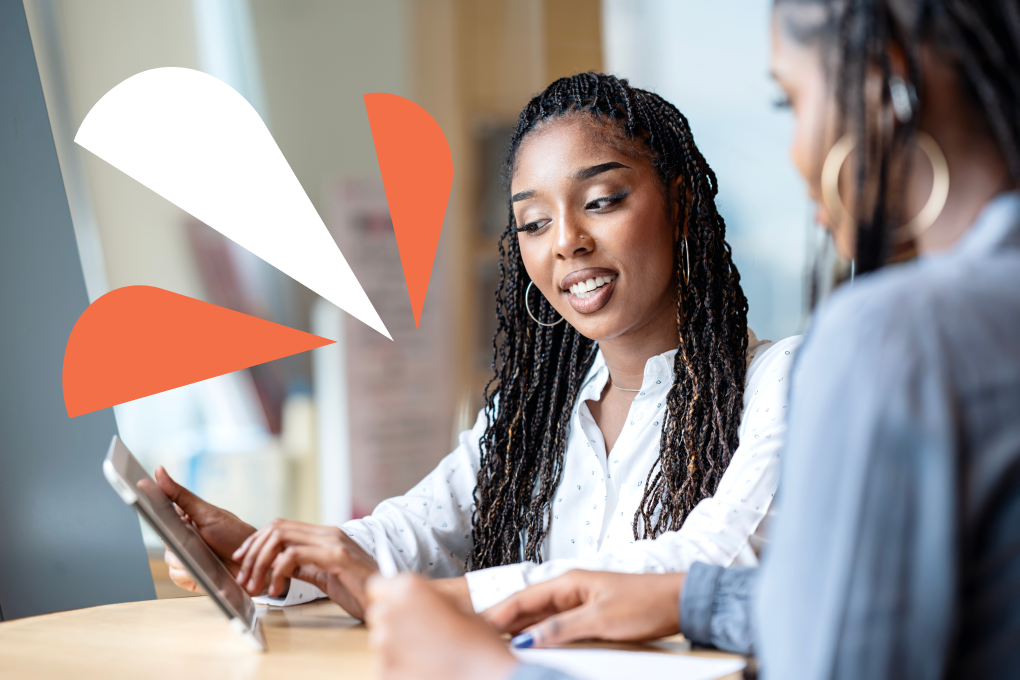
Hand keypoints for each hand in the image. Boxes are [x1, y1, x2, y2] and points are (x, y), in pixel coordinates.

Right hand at [155, 466, 255, 591]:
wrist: (254, 562)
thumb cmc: (234, 533)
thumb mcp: (207, 512)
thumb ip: (180, 495)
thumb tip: (158, 470)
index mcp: (185, 519)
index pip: (159, 512)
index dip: (149, 508)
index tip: (137, 497)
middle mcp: (183, 538)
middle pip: (163, 539)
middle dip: (176, 540)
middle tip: (193, 539)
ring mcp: (186, 557)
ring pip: (169, 559)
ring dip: (186, 558)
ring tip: (206, 556)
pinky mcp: (190, 576)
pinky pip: (176, 576)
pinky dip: (188, 575)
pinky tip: (201, 570)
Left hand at [231, 519, 377, 618]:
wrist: (385, 600)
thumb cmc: (360, 590)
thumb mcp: (325, 577)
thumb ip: (305, 566)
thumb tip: (280, 565)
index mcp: (325, 536)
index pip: (282, 526)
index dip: (256, 540)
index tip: (242, 560)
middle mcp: (328, 533)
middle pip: (276, 528)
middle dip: (253, 552)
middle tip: (245, 577)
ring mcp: (333, 542)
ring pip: (281, 538)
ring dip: (260, 562)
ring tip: (256, 585)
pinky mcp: (337, 556)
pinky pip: (294, 556)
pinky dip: (277, 572)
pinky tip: (276, 589)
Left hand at [367, 574, 518, 679]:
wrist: (484, 677)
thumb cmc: (477, 643)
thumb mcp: (458, 606)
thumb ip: (431, 598)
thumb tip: (420, 600)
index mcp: (408, 589)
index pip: (378, 585)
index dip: (391, 594)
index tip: (401, 603)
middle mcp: (391, 613)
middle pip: (379, 613)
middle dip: (395, 620)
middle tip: (421, 630)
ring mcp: (384, 645)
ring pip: (382, 640)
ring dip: (398, 644)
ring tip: (427, 652)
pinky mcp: (384, 672)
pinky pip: (386, 664)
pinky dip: (399, 666)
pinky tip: (424, 666)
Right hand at [484, 570, 685, 647]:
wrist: (678, 602)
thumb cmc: (645, 602)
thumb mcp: (601, 619)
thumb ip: (562, 629)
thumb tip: (528, 640)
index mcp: (568, 582)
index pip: (522, 598)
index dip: (497, 614)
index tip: (476, 628)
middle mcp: (569, 590)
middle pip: (526, 609)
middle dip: (502, 624)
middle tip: (478, 641)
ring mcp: (578, 604)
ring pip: (539, 620)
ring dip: (520, 633)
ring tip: (497, 648)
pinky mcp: (588, 617)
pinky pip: (556, 628)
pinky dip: (541, 638)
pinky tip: (532, 650)